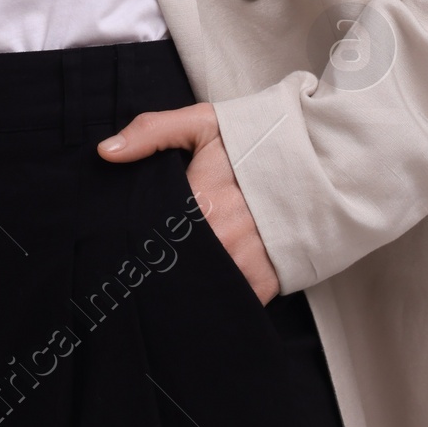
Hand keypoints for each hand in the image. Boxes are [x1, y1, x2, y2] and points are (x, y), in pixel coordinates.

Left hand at [98, 101, 280, 304]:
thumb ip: (152, 132)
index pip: (148, 235)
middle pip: (168, 266)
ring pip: (195, 287)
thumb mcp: (204, 124)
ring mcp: (242, 265)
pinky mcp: (262, 283)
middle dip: (155, 265)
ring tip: (170, 277)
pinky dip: (214, 297)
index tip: (122, 246)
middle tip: (141, 266)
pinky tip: (203, 289)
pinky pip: (227, 302)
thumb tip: (105, 153)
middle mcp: (218, 239)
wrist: (322, 164)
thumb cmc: (258, 143)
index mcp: (197, 203)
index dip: (134, 242)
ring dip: (183, 282)